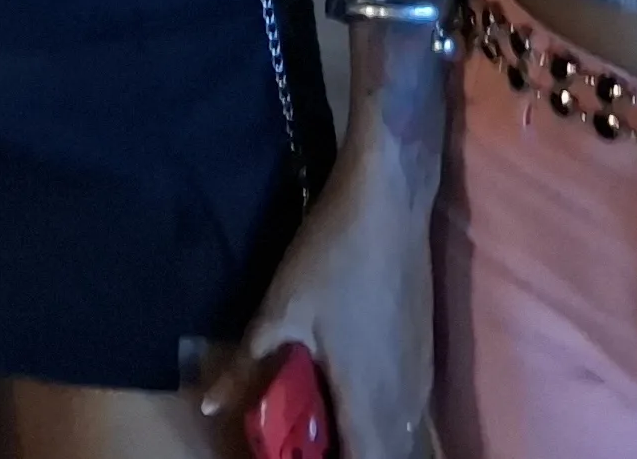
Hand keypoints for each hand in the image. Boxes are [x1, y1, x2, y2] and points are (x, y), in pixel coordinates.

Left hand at [203, 142, 434, 458]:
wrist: (389, 202)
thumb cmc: (331, 257)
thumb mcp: (280, 310)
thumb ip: (248, 367)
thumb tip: (211, 407)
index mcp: (369, 398)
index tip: (303, 456)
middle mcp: (405, 398)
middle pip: (385, 453)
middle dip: (349, 453)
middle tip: (306, 441)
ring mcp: (421, 376)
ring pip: (399, 433)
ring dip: (366, 438)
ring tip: (324, 425)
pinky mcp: (425, 354)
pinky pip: (406, 409)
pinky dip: (381, 418)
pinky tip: (348, 395)